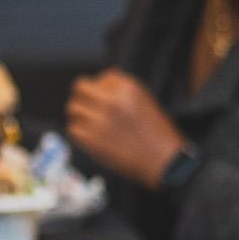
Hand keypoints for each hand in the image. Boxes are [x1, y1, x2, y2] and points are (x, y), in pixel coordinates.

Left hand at [65, 70, 185, 189]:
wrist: (164, 162)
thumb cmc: (159, 135)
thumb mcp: (146, 102)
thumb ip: (123, 92)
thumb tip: (100, 87)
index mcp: (128, 88)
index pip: (104, 77)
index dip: (105, 88)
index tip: (108, 99)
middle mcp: (111, 101)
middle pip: (80, 87)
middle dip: (84, 95)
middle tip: (89, 105)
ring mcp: (100, 120)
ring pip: (73, 108)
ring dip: (80, 114)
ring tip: (91, 123)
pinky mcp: (92, 140)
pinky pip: (73, 129)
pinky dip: (80, 132)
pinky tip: (92, 136)